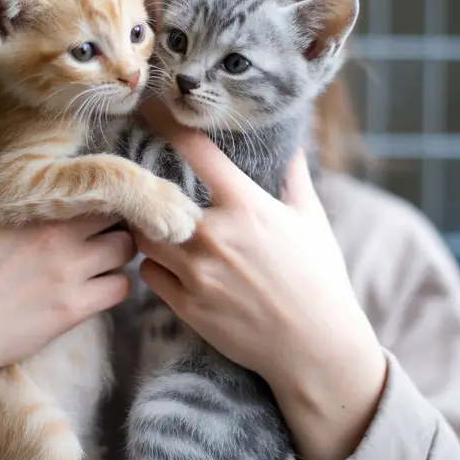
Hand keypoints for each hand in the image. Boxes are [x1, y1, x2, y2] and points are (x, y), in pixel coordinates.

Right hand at [0, 113, 135, 459]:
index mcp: (33, 204)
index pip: (93, 176)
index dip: (101, 179)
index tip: (96, 184)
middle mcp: (59, 234)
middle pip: (119, 210)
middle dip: (117, 211)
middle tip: (106, 217)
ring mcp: (71, 273)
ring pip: (127, 248)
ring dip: (121, 247)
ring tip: (103, 249)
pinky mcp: (74, 310)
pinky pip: (122, 289)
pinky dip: (117, 283)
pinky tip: (99, 282)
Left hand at [135, 101, 387, 459]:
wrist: (316, 347)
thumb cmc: (318, 279)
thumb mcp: (310, 221)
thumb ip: (294, 178)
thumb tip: (294, 144)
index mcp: (246, 207)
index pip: (196, 152)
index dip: (171, 125)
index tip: (155, 111)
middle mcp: (216, 236)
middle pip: (154, 197)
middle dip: (146, 189)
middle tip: (141, 181)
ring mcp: (198, 273)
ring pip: (144, 236)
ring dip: (145, 228)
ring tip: (153, 223)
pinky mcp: (188, 306)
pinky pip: (149, 274)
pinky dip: (153, 265)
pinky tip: (168, 262)